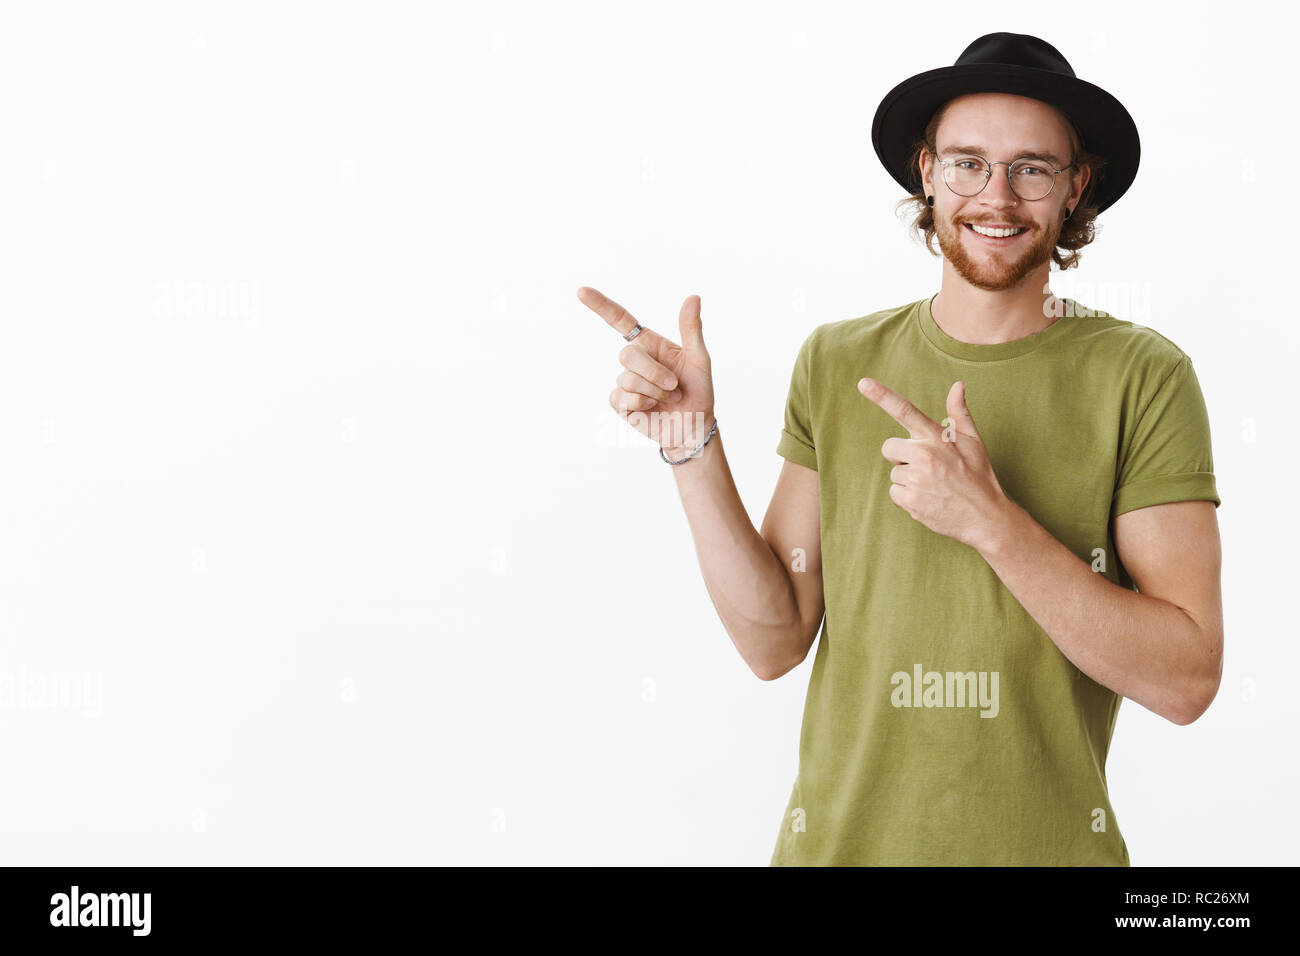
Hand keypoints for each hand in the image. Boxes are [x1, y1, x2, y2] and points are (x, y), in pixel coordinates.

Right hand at [579, 286, 715, 454]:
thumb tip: (694, 297)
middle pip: (627, 355)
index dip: (600, 305)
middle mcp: (634, 360)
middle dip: (654, 373)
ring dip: (654, 391)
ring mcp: (625, 382)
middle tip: (674, 386)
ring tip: (668, 398)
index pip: (619, 320)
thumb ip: (692, 329)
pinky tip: (652, 407)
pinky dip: (642, 403)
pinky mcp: (620, 403)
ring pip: (628, 379)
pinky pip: (622, 397)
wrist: (694, 425)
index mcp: (649, 343)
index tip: (582, 291)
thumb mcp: (699, 358)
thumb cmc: (698, 390)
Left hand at [857, 377, 1010, 550]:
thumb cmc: (979, 476)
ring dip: (908, 479)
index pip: (905, 411)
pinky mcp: (911, 501)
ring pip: (894, 473)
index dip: (882, 396)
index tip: (863, 383)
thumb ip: (960, 413)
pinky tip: (928, 499)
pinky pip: (894, 493)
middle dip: (902, 455)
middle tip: (928, 467)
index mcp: (936, 438)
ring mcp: (916, 479)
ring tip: (933, 485)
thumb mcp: (974, 442)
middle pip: (889, 447)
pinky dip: (907, 497)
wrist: (985, 518)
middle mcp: (924, 455)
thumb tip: (958, 385)